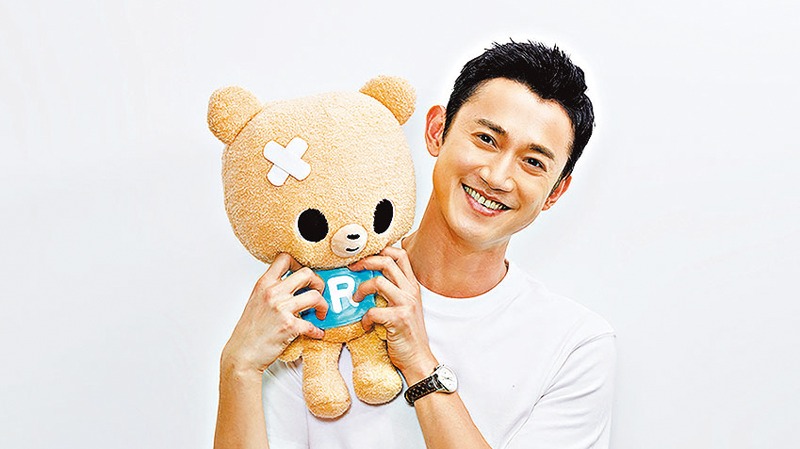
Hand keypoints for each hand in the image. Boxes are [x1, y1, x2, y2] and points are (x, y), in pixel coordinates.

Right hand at [221, 253, 327, 376]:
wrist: (242, 354)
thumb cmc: (248, 331)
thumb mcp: (256, 301)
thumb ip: (272, 291)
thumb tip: (293, 288)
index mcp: (264, 284)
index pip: (284, 258)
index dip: (299, 262)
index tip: (305, 274)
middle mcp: (273, 293)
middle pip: (307, 273)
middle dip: (318, 283)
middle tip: (319, 292)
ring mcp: (282, 308)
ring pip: (315, 296)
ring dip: (323, 305)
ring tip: (320, 313)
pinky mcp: (289, 326)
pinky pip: (312, 324)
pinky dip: (317, 330)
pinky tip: (316, 332)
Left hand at [350, 246, 437, 384]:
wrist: (418, 358)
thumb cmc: (407, 334)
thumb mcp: (404, 307)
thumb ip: (392, 291)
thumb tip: (368, 278)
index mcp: (412, 286)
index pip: (400, 254)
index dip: (381, 249)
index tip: (364, 256)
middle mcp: (411, 291)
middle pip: (387, 261)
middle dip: (365, 261)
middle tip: (352, 268)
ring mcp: (406, 304)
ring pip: (379, 281)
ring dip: (361, 289)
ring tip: (355, 299)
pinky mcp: (398, 319)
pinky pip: (373, 310)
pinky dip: (365, 318)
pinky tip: (366, 325)